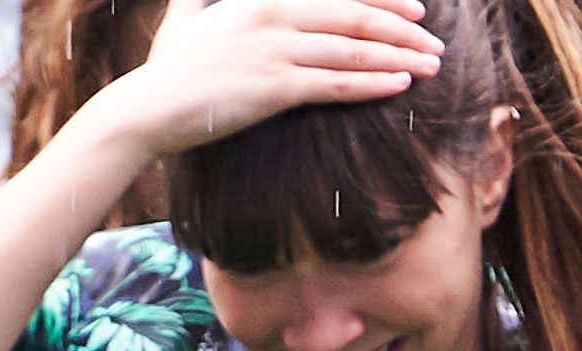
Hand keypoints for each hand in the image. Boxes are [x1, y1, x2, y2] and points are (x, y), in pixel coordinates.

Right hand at [71, 0, 443, 164]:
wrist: (147, 109)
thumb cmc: (169, 69)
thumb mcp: (188, 17)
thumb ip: (209, 0)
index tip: (415, 7)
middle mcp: (271, 16)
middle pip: (354, 15)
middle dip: (402, 28)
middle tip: (434, 40)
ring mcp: (274, 51)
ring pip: (353, 49)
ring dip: (400, 56)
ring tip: (432, 64)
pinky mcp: (275, 88)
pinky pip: (337, 84)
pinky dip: (373, 82)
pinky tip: (401, 84)